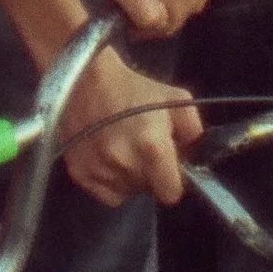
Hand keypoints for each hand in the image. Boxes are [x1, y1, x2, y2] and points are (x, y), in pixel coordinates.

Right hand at [60, 46, 203, 208]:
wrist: (84, 78)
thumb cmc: (132, 88)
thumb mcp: (175, 99)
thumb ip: (193, 131)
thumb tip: (193, 156)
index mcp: (153, 148)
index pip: (171, 193)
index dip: (171, 180)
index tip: (166, 167)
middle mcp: (126, 164)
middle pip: (147, 190)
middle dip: (149, 175)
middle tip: (142, 150)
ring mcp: (100, 170)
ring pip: (126, 192)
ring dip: (128, 178)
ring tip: (122, 151)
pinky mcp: (79, 173)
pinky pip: (104, 193)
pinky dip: (109, 182)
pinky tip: (107, 160)